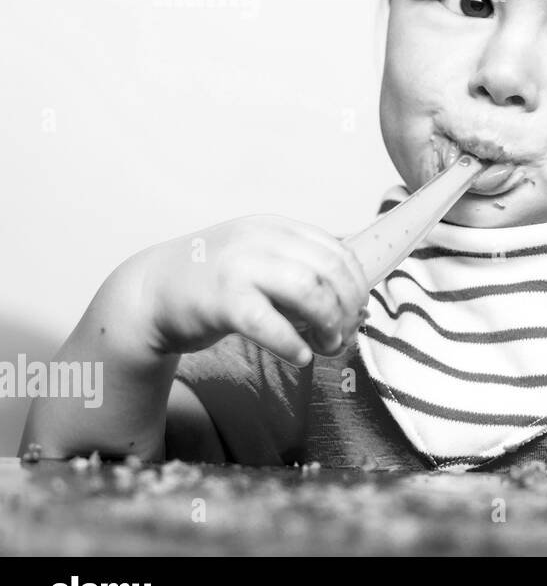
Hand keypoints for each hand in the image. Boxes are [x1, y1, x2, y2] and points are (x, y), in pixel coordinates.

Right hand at [138, 215, 369, 365]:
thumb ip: (305, 280)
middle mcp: (261, 241)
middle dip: (348, 307)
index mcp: (277, 228)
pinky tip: (300, 357)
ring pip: (310, 291)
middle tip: (345, 333)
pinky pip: (271, 325)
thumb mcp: (262, 265)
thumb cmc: (215, 285)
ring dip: (329, 324)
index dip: (357, 285)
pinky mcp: (221, 301)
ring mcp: (240, 268)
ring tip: (326, 345)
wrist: (149, 293)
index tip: (356, 310)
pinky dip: (293, 345)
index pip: (337, 251)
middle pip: (331, 271)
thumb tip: (359, 312)